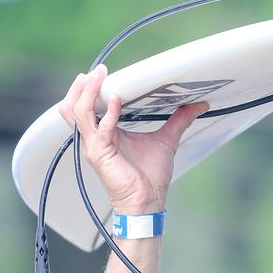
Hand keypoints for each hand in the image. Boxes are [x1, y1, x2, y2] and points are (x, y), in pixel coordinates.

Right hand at [58, 65, 207, 214]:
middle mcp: (95, 138)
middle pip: (74, 107)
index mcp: (106, 133)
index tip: (104, 73)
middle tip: (97, 71)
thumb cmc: (151, 176)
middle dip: (82, 87)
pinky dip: (109, 112)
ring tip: (97, 77)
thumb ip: (179, 120)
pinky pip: (100, 128)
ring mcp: (94, 146)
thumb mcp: (167, 140)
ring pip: (79, 113)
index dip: (91, 90)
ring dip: (87, 94)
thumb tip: (198, 105)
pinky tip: (118, 100)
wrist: (148, 201)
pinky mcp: (99, 154)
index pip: (88, 107)